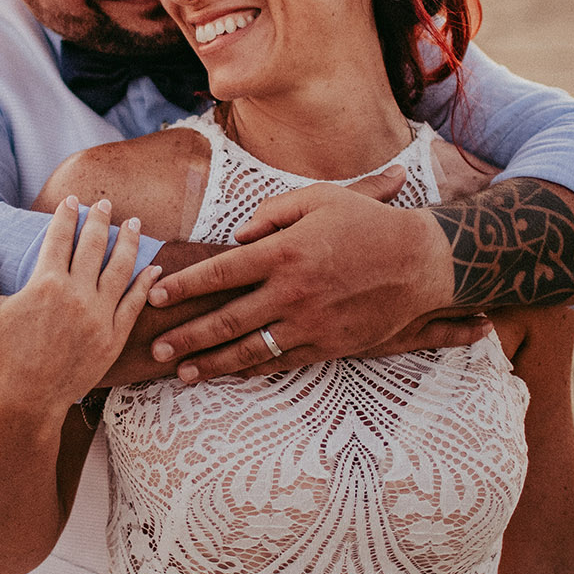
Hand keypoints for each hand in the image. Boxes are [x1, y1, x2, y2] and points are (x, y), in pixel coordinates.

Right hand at [0, 196, 158, 410]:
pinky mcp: (114, 337)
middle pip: (94, 246)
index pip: (60, 237)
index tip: (73, 201)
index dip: (67, 215)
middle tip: (105, 203)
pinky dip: (145, 283)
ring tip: (133, 223)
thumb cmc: (4, 355)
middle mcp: (76, 294)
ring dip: (128, 242)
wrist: (28, 398)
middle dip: (100, 220)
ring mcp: (99, 316)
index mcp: (46, 283)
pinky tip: (153, 267)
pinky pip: (134, 303)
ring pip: (120, 268)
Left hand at [144, 184, 478, 381]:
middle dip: (185, 336)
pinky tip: (228, 374)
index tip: (155, 295)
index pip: (221, 272)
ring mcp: (310, 324)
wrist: (420, 263)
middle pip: (226, 320)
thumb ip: (271, 213)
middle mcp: (292, 292)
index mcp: (285, 252)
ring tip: (181, 373)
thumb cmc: (367, 224)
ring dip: (211, 363)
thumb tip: (236, 235)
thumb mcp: (319, 198)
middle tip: (153, 348)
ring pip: (249, 350)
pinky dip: (251, 370)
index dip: (184, 286)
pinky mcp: (328, 346)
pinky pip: (281, 362)